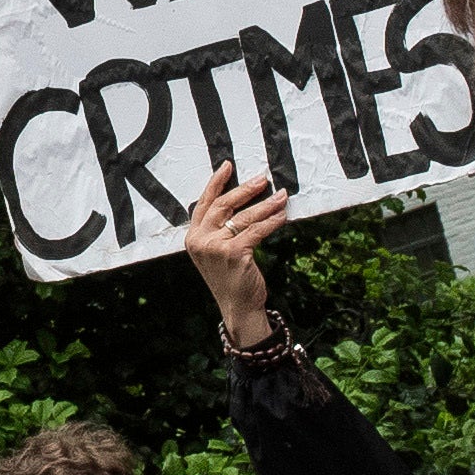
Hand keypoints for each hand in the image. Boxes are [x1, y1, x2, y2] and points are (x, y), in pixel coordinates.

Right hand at [182, 164, 295, 348]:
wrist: (237, 307)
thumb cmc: (230, 279)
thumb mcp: (216, 253)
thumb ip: (218, 231)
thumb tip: (241, 203)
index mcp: (193, 237)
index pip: (204, 203)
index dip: (216, 182)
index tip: (227, 166)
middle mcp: (200, 240)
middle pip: (223, 204)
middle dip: (245, 189)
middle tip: (262, 180)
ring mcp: (216, 247)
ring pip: (244, 217)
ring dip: (266, 205)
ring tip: (281, 196)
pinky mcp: (234, 253)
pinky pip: (257, 230)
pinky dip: (272, 221)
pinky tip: (281, 216)